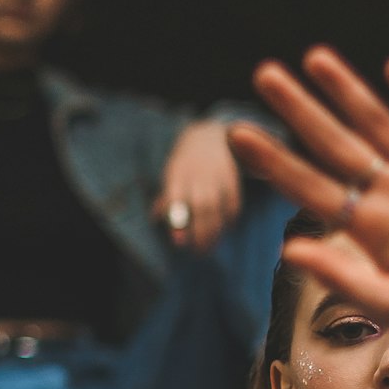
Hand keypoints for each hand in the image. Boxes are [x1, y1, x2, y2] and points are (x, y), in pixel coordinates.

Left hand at [154, 120, 242, 252]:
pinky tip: (224, 228)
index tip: (179, 242)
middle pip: (201, 206)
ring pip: (217, 207)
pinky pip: (233, 204)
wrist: (211, 136)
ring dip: (214, 232)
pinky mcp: (233, 177)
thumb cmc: (186, 164)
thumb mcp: (172, 175)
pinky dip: (229, 220)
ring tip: (209, 247)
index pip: (176, 198)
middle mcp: (198, 173)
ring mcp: (217, 174)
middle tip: (198, 252)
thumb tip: (156, 219)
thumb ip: (166, 198)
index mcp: (177, 172)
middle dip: (200, 233)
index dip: (178, 221)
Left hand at [228, 47, 388, 387]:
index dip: (276, 161)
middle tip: (263, 75)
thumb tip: (288, 251)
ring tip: (314, 59)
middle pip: (336, 144)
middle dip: (301, 110)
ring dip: (348, 92)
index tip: (238, 135)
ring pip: (380, 124)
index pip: (312, 187)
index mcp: (371, 230)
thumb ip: (346, 279)